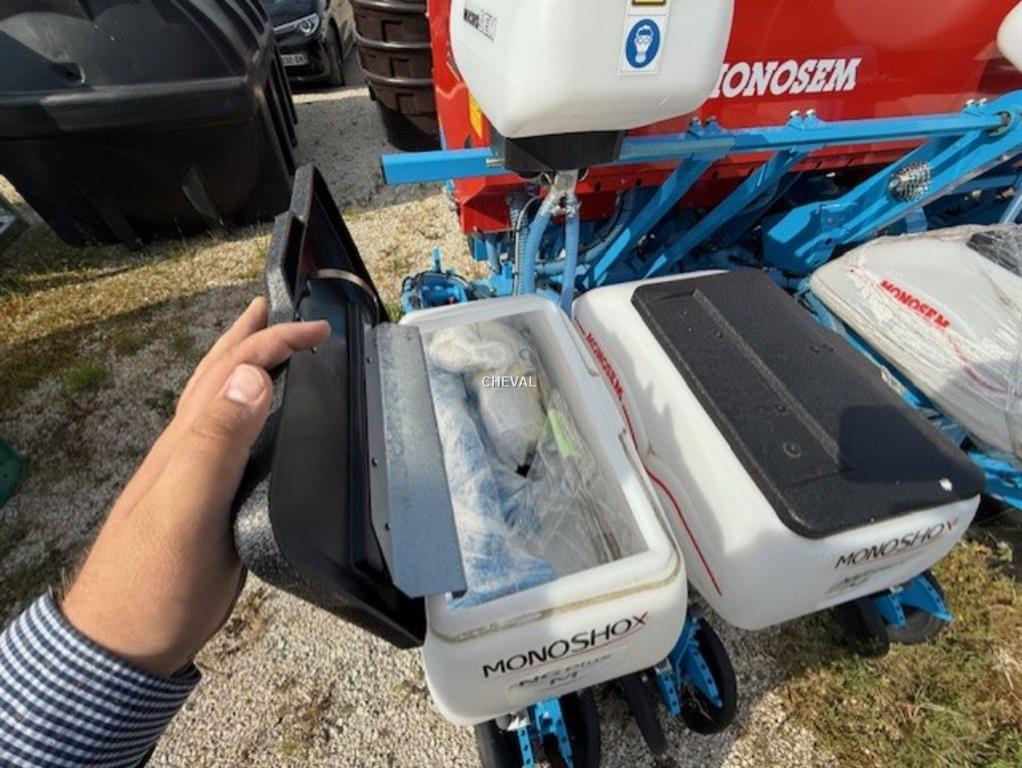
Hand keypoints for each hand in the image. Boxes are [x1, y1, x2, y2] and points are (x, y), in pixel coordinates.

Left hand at [61, 298, 329, 676]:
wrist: (125, 641)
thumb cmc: (155, 581)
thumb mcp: (186, 509)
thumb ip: (215, 443)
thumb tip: (250, 376)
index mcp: (186, 439)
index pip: (233, 370)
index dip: (274, 342)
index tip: (319, 331)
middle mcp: (189, 448)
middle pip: (218, 376)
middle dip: (252, 338)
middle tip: (283, 312)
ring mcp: (196, 476)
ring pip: (222, 404)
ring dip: (246, 368)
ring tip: (269, 350)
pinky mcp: (210, 506)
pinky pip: (233, 441)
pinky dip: (251, 415)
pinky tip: (262, 426)